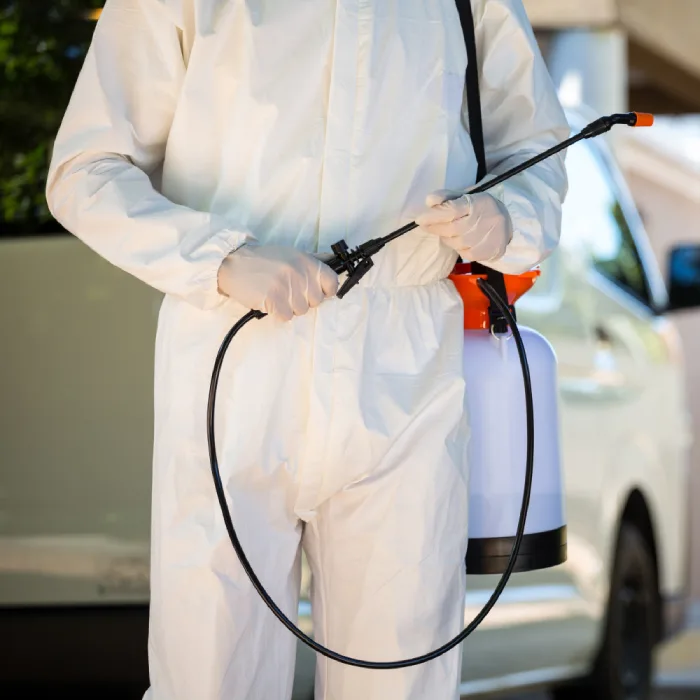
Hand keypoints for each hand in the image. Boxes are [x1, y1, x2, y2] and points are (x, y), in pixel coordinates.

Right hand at [217, 245, 338, 321]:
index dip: (326, 291)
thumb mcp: (290, 254)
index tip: (316, 292)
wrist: (234, 264)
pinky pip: (286, 317)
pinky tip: (268, 300)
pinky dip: (277, 313)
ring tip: (275, 293)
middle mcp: (299, 273)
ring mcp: (287, 286)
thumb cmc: (263, 261)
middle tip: (286, 290)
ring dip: (288, 307)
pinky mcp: (274, 299)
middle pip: (315, 301)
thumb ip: (311, 263)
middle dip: (302, 300)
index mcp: (306, 261)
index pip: (331, 282)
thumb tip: (332, 267)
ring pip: (301, 311)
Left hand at [416, 190, 512, 262]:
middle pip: (451, 229)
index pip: (452, 210)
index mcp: (477, 203)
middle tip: (425, 224)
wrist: (508, 222)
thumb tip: (429, 200)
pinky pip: (464, 253)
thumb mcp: (465, 196)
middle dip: (435, 227)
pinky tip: (460, 240)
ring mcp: (486, 238)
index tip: (420, 219)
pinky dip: (457, 247)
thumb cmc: (480, 208)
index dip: (434, 216)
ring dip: (446, 237)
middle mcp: (483, 221)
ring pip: (455, 242)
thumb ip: (446, 197)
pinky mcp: (487, 252)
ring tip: (448, 231)